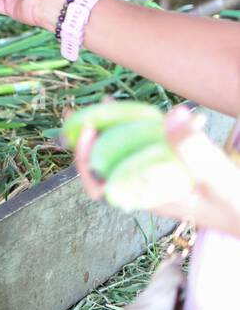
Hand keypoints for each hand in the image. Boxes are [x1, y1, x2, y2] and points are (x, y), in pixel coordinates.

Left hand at [76, 104, 239, 237]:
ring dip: (115, 129)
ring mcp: (160, 175)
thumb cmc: (238, 206)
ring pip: (126, 152)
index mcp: (147, 197)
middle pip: (106, 163)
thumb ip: (197, 152)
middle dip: (93, 136)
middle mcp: (147, 186)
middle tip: (87, 107)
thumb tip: (173, 114)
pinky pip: (149, 146)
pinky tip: (147, 112)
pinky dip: (143, 128)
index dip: (86, 159)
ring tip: (108, 102)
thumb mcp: (220, 179)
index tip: (88, 130)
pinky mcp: (176, 166)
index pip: (99, 185)